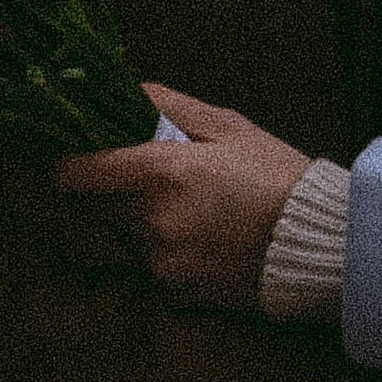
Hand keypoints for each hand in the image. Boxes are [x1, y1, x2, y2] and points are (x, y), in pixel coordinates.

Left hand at [55, 84, 313, 311]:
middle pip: (95, 204)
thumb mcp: (228, 126)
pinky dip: (163, 248)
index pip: (76, 173)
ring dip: (139, 218)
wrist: (316, 243)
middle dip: (113, 187)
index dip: (65, 162)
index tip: (69, 154)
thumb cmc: (276, 174)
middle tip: (152, 175)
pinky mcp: (170, 291)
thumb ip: (168, 106)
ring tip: (191, 207)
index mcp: (160, 173)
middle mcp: (150, 221)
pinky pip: (148, 262)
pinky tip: (203, 236)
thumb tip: (125, 90)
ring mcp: (158, 262)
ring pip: (123, 233)